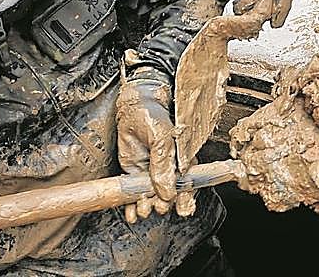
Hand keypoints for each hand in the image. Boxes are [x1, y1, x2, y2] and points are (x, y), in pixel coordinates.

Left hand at [116, 71, 191, 223]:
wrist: (133, 105)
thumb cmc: (154, 115)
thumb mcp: (162, 139)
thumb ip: (163, 165)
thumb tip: (167, 192)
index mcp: (181, 161)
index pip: (187, 186)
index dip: (186, 201)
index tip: (182, 209)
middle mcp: (167, 170)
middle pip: (168, 197)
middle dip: (163, 205)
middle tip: (157, 205)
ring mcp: (149, 172)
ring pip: (151, 198)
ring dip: (147, 207)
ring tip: (142, 208)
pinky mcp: (133, 172)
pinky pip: (134, 194)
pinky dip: (132, 206)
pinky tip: (131, 213)